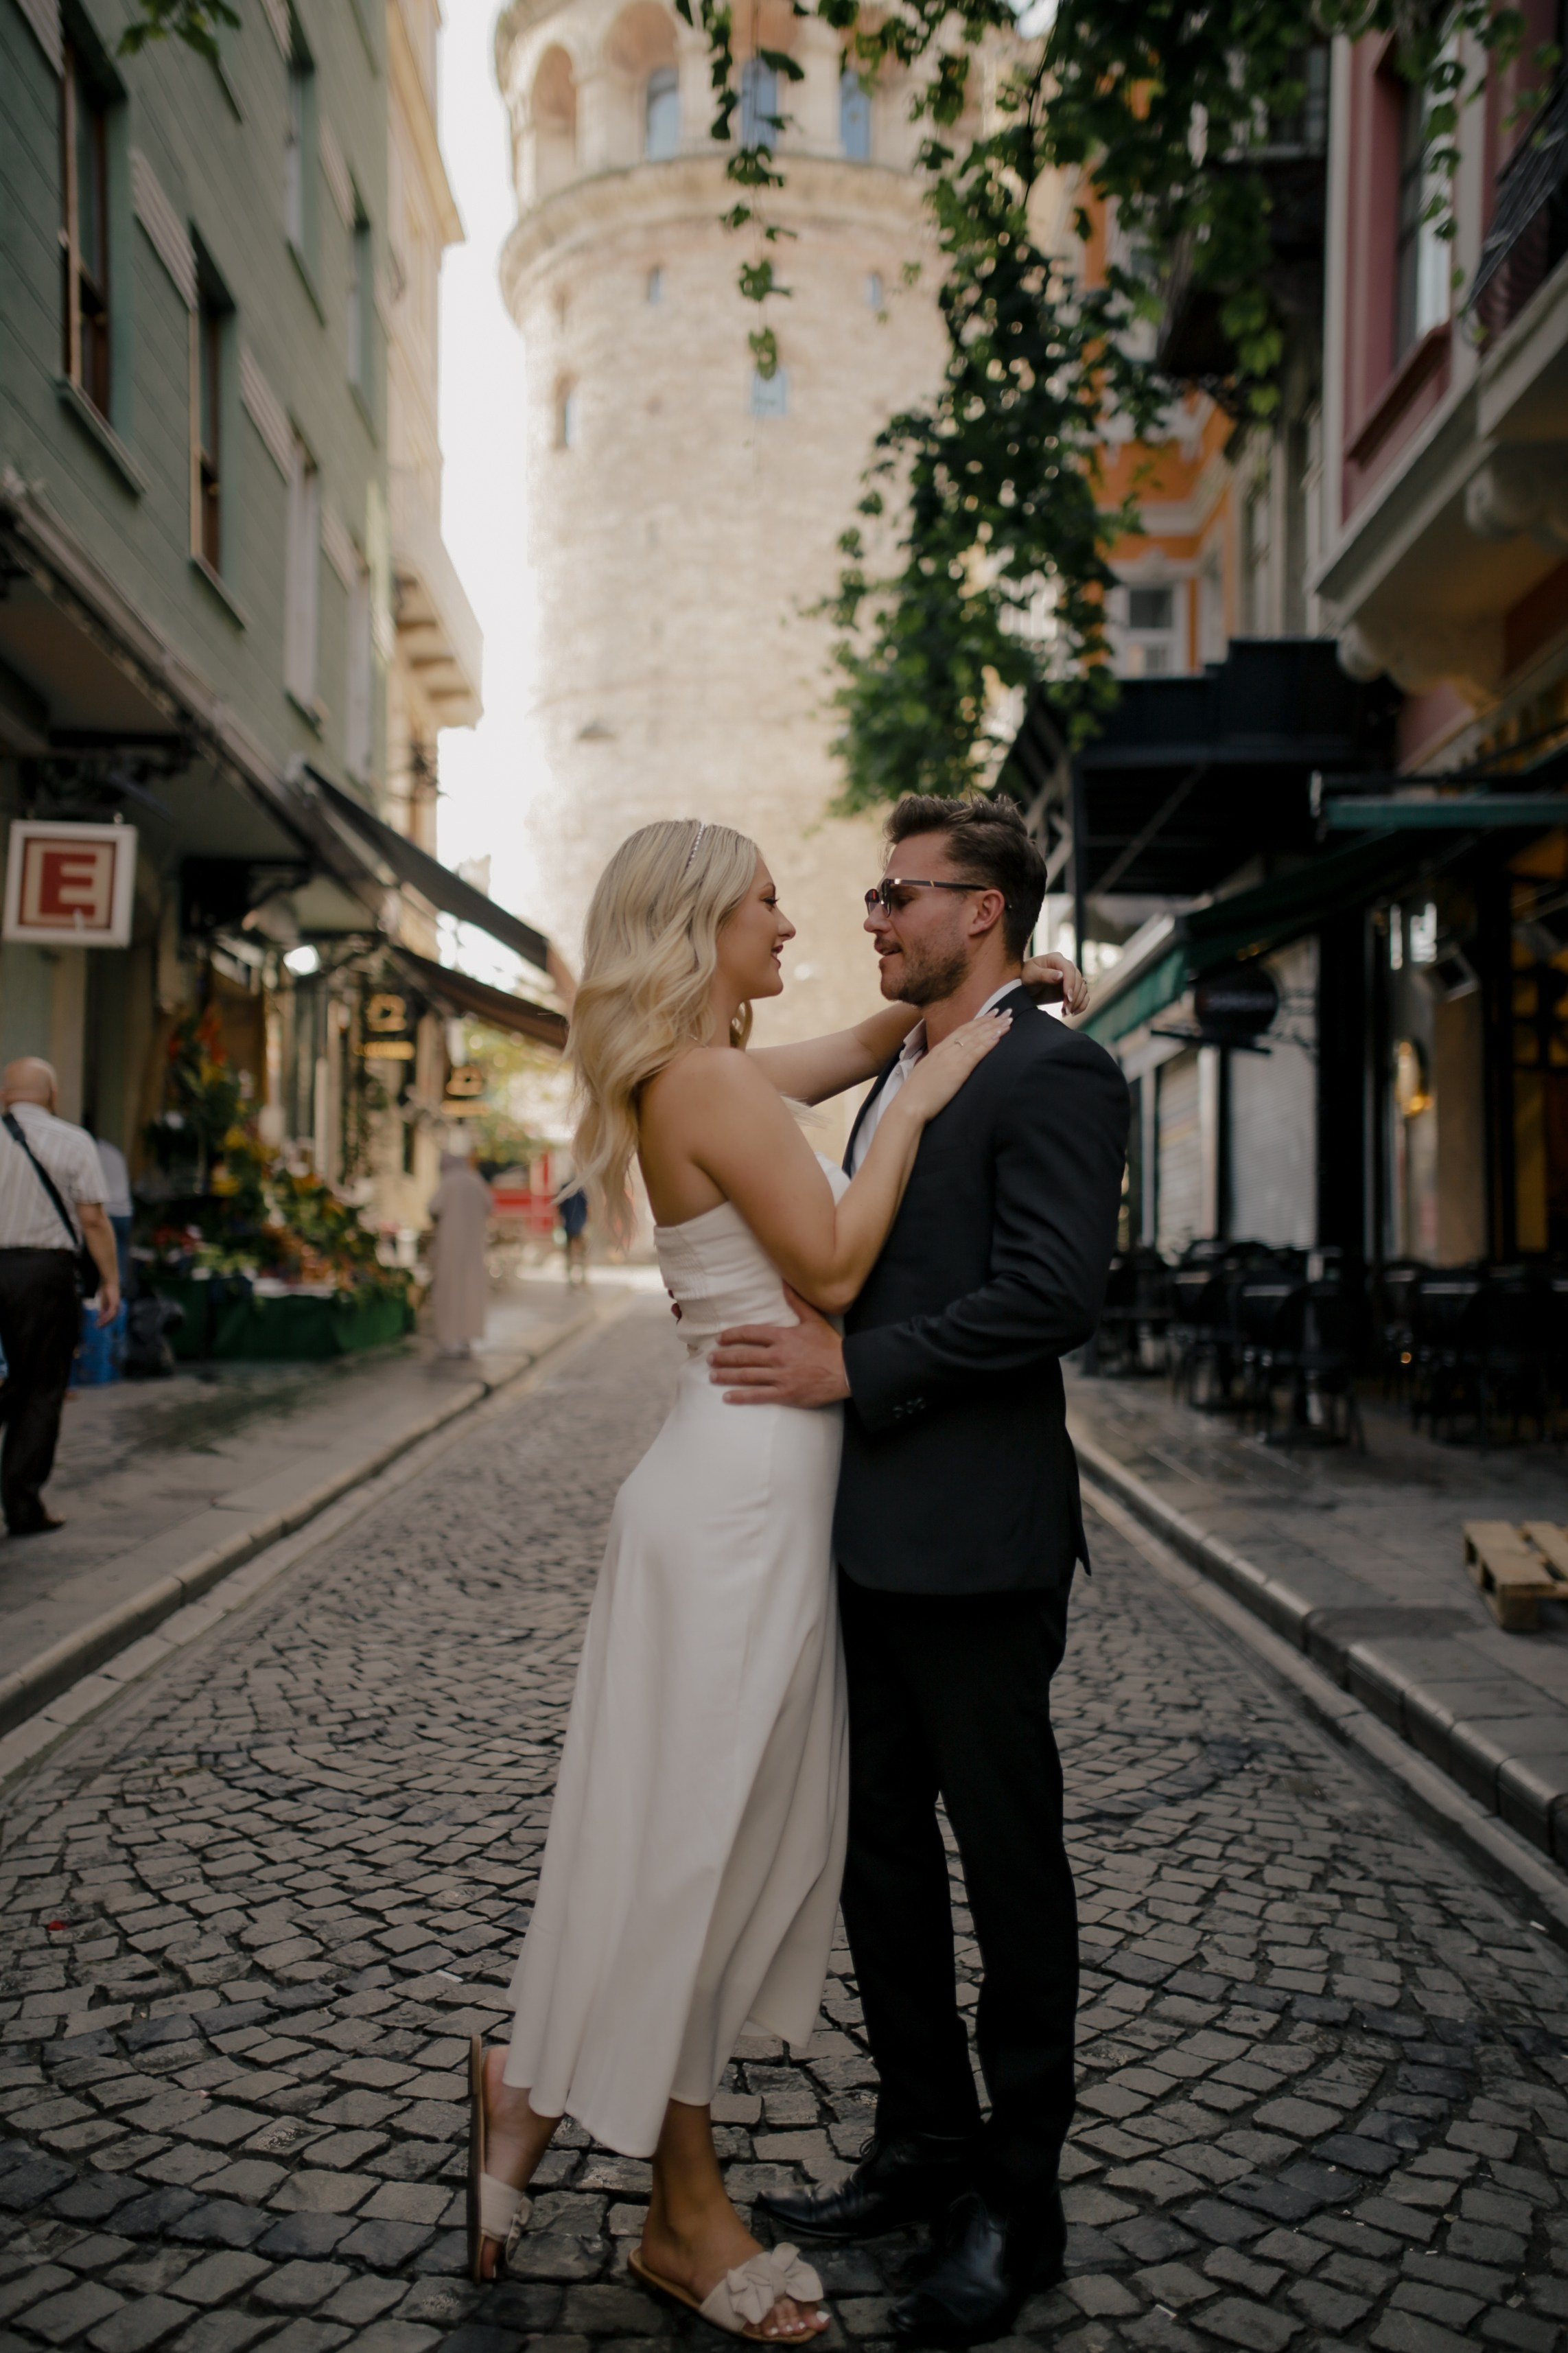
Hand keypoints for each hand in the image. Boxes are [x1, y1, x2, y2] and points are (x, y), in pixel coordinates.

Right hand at [96, 1280, 120, 1328]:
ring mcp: (117, 1305)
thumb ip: (102, 1308)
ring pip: (112, 1317)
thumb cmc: (105, 1287)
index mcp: (115, 1305)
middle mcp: (117, 1306)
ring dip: (104, 1322)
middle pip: (113, 1318)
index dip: (107, 1321)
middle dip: (106, 1324)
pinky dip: (105, 1318)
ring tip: (98, 1326)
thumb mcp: (103, 1300)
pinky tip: (100, 1321)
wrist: (109, 1279)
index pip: (113, 1316)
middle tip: (99, 1327)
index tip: (100, 1325)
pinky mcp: (114, 1304)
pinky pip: (110, 1314)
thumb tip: (100, 1316)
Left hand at [710, 1288, 849, 1405]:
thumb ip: (797, 1303)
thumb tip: (785, 1282)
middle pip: (743, 1356)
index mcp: (782, 1337)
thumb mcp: (814, 1320)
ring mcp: (780, 1376)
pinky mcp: (785, 1393)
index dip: (732, 1336)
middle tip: (710, 1358)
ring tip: (712, 1375)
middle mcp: (777, 1356)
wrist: (847, 1370)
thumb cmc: (830, 1345)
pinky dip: (741, 1396)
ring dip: (726, 1375)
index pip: (750, 1334)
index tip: (720, 1339)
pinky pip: (758, 1395)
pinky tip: (727, 1397)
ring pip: (746, 1376)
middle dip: (724, 1357)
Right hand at [897, 1008, 1010, 1124]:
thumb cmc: (916, 1094)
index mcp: (938, 1050)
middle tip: (1006, 1012)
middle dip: (990, 1020)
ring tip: (1008, 1021)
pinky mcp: (958, 1070)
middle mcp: (946, 1050)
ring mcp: (952, 1058)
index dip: (977, 1021)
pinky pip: (976, 1052)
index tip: (991, 1014)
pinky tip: (999, 1036)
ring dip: (994, 1028)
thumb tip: (946, 1064)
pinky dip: (988, 1043)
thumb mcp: (927, 1072)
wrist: (909, 1104)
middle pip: (971, 1030)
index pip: (961, 1030)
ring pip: (976, 1038)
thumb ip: (938, 1064)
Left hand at [1022, 950, 1087, 1013]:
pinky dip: (1081, 1005)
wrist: (1023, 987)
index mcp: (1056, 959)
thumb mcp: (1031, 975)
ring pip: (1083, 989)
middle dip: (1074, 996)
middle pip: (1078, 980)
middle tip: (1066, 1010)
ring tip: (1066, 1012)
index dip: (1070, 983)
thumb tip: (1060, 975)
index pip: (1069, 969)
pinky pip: (1083, 996)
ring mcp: (1070, 978)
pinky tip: (1072, 1013)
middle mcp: (1066, 967)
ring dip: (1077, 1002)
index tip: (1068, 997)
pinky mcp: (1071, 989)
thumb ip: (1044, 975)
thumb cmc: (1024, 977)